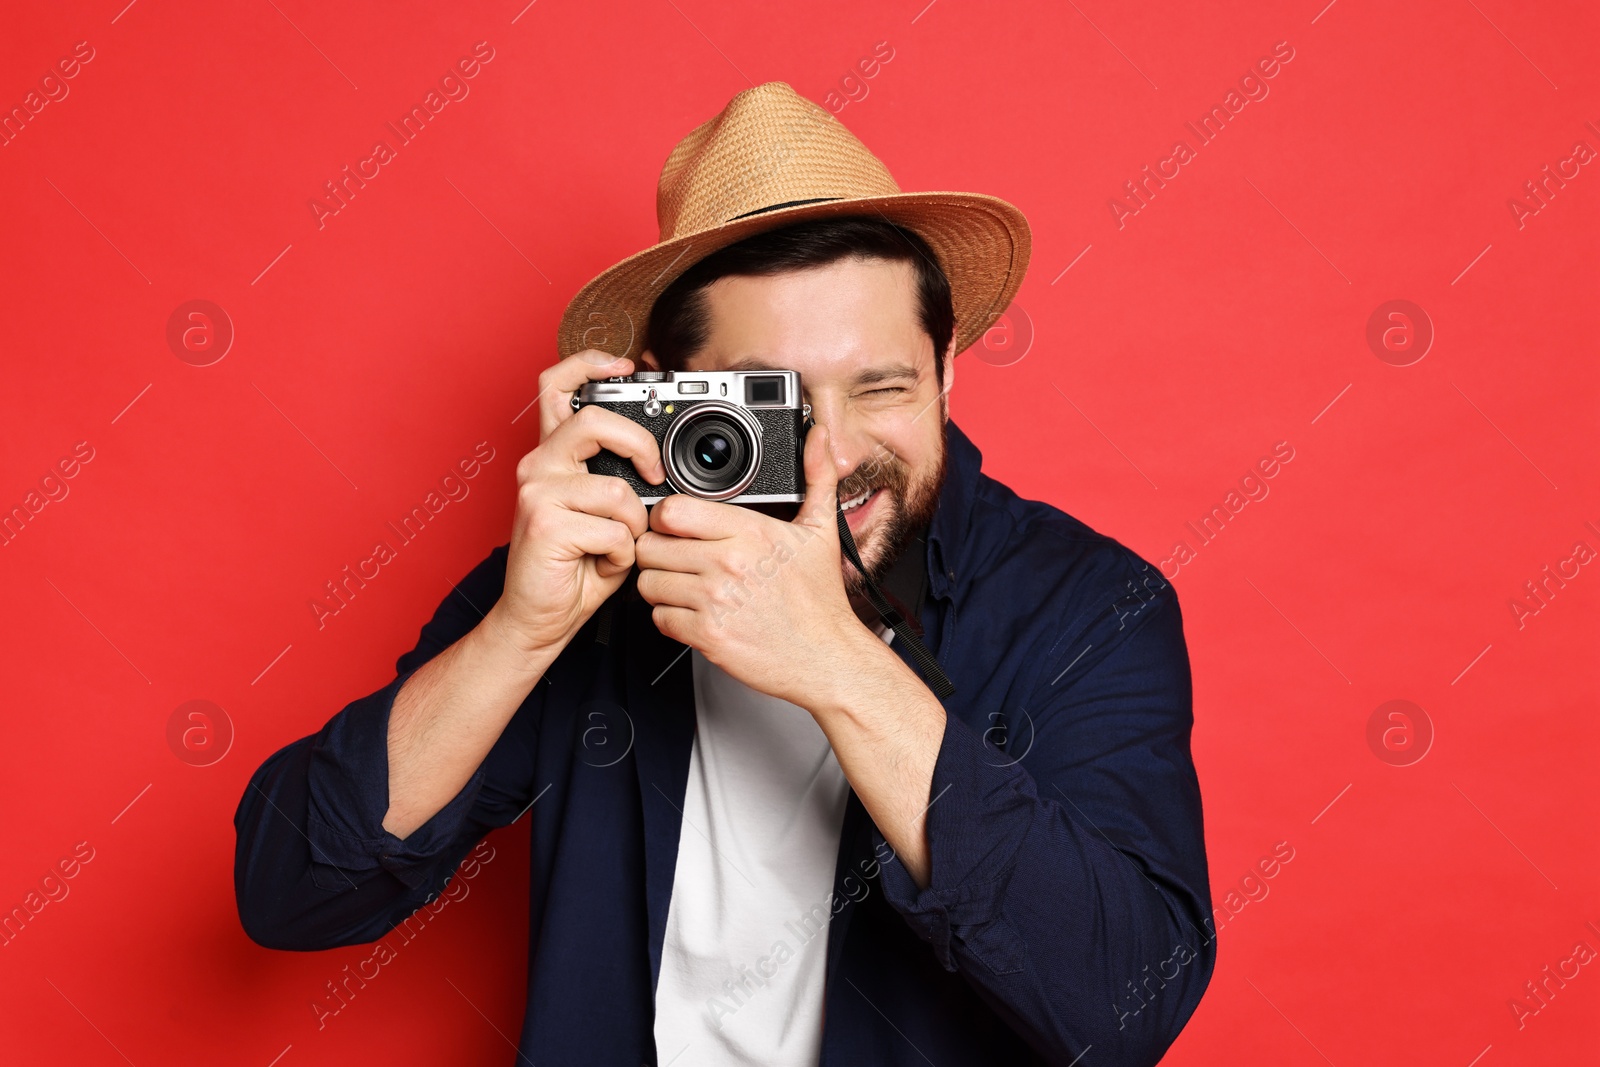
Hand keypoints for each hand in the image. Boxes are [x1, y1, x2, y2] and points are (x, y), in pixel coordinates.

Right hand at [492, 350, 665, 652]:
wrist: (538, 617)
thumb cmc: (574, 567)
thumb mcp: (601, 513)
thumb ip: (619, 478)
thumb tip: (659, 461)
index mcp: (552, 456)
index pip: (557, 386)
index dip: (589, 363)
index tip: (624, 364)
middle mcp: (538, 465)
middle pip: (595, 421)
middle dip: (640, 446)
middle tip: (655, 474)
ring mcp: (537, 492)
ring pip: (616, 488)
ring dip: (632, 525)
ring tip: (617, 544)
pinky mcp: (544, 523)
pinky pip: (612, 528)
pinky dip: (621, 552)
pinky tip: (602, 562)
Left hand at [635, 423, 871, 706]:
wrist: (827, 657)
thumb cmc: (820, 601)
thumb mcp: (821, 531)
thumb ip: (816, 478)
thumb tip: (817, 438)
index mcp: (750, 532)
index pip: (672, 511)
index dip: (665, 517)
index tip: (674, 527)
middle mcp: (728, 563)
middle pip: (651, 545)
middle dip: (658, 552)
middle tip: (675, 559)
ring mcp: (715, 601)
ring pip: (648, 583)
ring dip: (660, 585)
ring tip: (682, 587)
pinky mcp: (707, 636)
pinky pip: (659, 619)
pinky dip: (669, 618)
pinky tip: (691, 613)